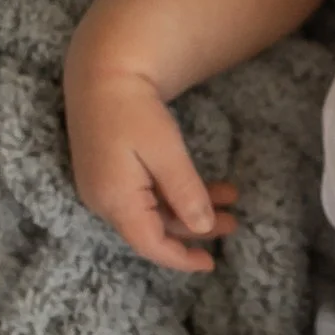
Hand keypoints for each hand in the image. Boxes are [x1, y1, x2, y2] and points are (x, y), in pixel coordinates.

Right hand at [64, 55, 239, 273]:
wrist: (101, 71)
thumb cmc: (133, 109)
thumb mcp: (166, 151)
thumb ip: (185, 192)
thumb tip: (203, 228)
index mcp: (115, 200)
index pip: (150, 244)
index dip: (181, 259)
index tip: (211, 263)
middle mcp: (103, 200)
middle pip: (153, 229)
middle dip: (195, 228)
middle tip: (233, 223)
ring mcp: (103, 186)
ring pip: (152, 211)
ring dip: (189, 208)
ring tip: (229, 199)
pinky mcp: (107, 172)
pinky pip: (143, 195)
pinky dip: (173, 193)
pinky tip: (204, 185)